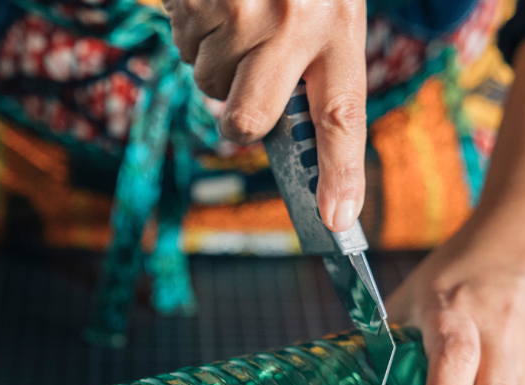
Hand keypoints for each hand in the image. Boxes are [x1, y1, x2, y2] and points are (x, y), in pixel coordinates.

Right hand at [163, 0, 366, 231]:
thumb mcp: (326, 0)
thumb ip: (310, 62)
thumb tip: (268, 131)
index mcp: (336, 22)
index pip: (342, 114)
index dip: (339, 173)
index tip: (338, 223)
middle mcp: (289, 22)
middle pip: (248, 119)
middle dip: (237, 115)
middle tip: (243, 85)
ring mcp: (237, 12)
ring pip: (207, 81)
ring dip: (213, 57)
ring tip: (234, 7)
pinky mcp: (195, 0)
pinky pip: (182, 43)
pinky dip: (190, 26)